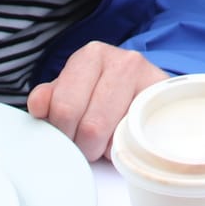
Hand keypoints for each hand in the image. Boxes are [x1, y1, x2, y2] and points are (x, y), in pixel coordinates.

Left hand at [26, 42, 168, 160]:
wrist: (146, 88)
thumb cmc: (103, 92)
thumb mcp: (72, 91)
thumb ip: (51, 98)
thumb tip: (38, 105)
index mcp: (91, 56)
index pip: (64, 108)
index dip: (62, 132)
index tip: (67, 135)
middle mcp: (123, 61)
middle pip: (90, 126)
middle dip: (84, 146)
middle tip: (86, 145)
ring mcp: (149, 79)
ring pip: (116, 137)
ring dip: (106, 150)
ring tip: (105, 142)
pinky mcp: (166, 102)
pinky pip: (140, 139)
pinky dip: (128, 147)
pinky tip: (124, 139)